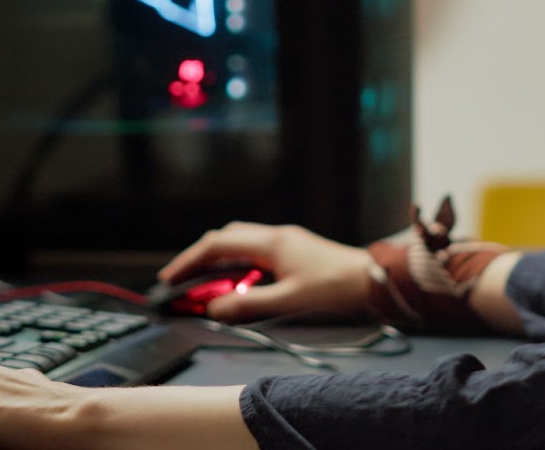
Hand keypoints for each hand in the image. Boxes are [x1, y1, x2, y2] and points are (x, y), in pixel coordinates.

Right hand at [159, 221, 374, 322]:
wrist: (374, 279)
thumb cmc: (337, 287)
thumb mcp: (289, 300)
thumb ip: (249, 304)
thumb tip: (214, 307)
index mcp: (271, 243)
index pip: (218, 245)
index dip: (190, 260)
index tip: (170, 277)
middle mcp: (277, 236)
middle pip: (226, 238)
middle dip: (200, 256)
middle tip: (182, 278)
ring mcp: (287, 240)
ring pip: (242, 241)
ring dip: (220, 258)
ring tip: (204, 281)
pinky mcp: (296, 249)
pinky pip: (257, 249)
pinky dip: (239, 262)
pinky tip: (239, 281)